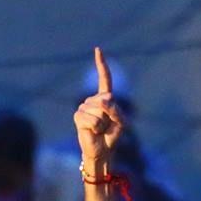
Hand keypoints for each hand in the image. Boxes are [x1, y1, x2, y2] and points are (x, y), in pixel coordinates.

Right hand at [74, 47, 123, 166]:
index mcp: (106, 98)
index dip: (101, 65)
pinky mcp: (78, 116)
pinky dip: (95, 127)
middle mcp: (93, 100)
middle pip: (106, 100)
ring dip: (103, 123)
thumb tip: (102, 101)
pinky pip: (91, 119)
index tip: (97, 49)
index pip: (104, 78)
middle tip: (107, 125)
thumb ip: (116, 110)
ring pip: (98, 110)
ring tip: (100, 129)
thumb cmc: (112, 135)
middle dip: (111, 114)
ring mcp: (84, 107)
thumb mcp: (122, 122)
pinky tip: (93, 131)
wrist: (102, 151)